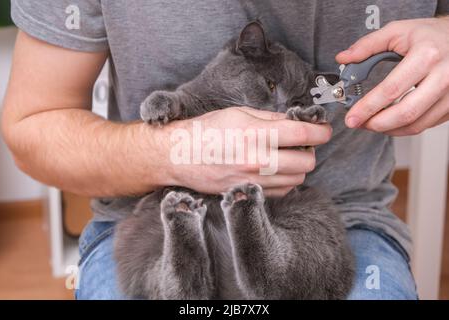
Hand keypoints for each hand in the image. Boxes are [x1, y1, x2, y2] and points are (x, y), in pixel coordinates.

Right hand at [156, 107, 331, 196]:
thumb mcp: (239, 113)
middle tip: (301, 142)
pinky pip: (282, 191)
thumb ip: (271, 118)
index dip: (320, 131)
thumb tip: (297, 121)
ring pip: (297, 179)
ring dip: (299, 166)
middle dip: (310, 150)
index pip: (303, 135)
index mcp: (255, 134)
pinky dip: (286, 180)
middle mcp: (257, 161)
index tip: (322, 129)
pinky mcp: (248, 192)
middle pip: (307, 162)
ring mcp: (253, 180)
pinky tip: (275, 169)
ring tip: (286, 155)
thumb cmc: (206, 130)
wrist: (178, 156)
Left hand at [336, 17, 448, 135]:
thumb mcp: (398, 31)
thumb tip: (344, 58)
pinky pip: (425, 125)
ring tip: (371, 123)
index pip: (391, 90)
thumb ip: (368, 45)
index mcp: (427, 56)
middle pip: (405, 113)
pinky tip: (390, 121)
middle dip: (376, 124)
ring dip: (388, 129)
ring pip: (416, 125)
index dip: (367, 107)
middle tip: (359, 123)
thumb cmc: (430, 35)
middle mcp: (444, 77)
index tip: (352, 117)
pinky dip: (403, 128)